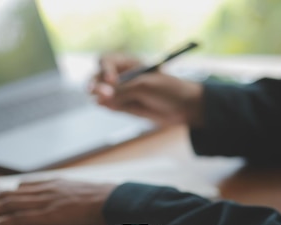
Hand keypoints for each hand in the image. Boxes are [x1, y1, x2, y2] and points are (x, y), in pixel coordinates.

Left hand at [0, 179, 117, 224]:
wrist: (113, 200)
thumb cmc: (103, 201)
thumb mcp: (80, 196)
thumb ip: (64, 201)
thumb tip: (54, 216)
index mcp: (52, 184)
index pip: (20, 189)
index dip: (2, 197)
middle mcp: (44, 189)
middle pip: (8, 195)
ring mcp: (45, 201)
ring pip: (8, 205)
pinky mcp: (47, 213)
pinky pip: (17, 218)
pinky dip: (0, 223)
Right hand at [89, 53, 204, 127]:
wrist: (184, 108)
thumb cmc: (167, 90)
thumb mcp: (144, 86)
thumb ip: (121, 91)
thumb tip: (99, 99)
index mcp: (128, 63)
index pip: (105, 62)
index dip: (104, 70)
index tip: (112, 81)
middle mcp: (122, 76)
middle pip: (98, 77)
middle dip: (96, 84)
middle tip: (100, 94)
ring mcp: (122, 91)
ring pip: (101, 93)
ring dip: (101, 97)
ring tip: (111, 103)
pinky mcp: (124, 106)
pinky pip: (109, 105)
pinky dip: (109, 106)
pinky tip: (116, 107)